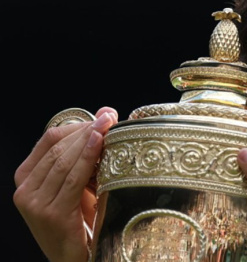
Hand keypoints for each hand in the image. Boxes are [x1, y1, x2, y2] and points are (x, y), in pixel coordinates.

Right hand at [14, 107, 117, 261]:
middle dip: (87, 130)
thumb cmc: (81, 219)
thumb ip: (86, 152)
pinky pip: (73, 179)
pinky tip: (100, 143)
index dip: (77, 125)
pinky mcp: (51, 214)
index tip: (103, 116)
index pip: (49, 140)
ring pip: (64, 161)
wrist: (76, 258)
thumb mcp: (79, 183)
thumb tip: (106, 111)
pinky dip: (87, 158)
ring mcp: (34, 203)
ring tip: (109, 126)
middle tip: (110, 118)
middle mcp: (24, 190)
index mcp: (26, 178)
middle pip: (57, 148)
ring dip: (90, 140)